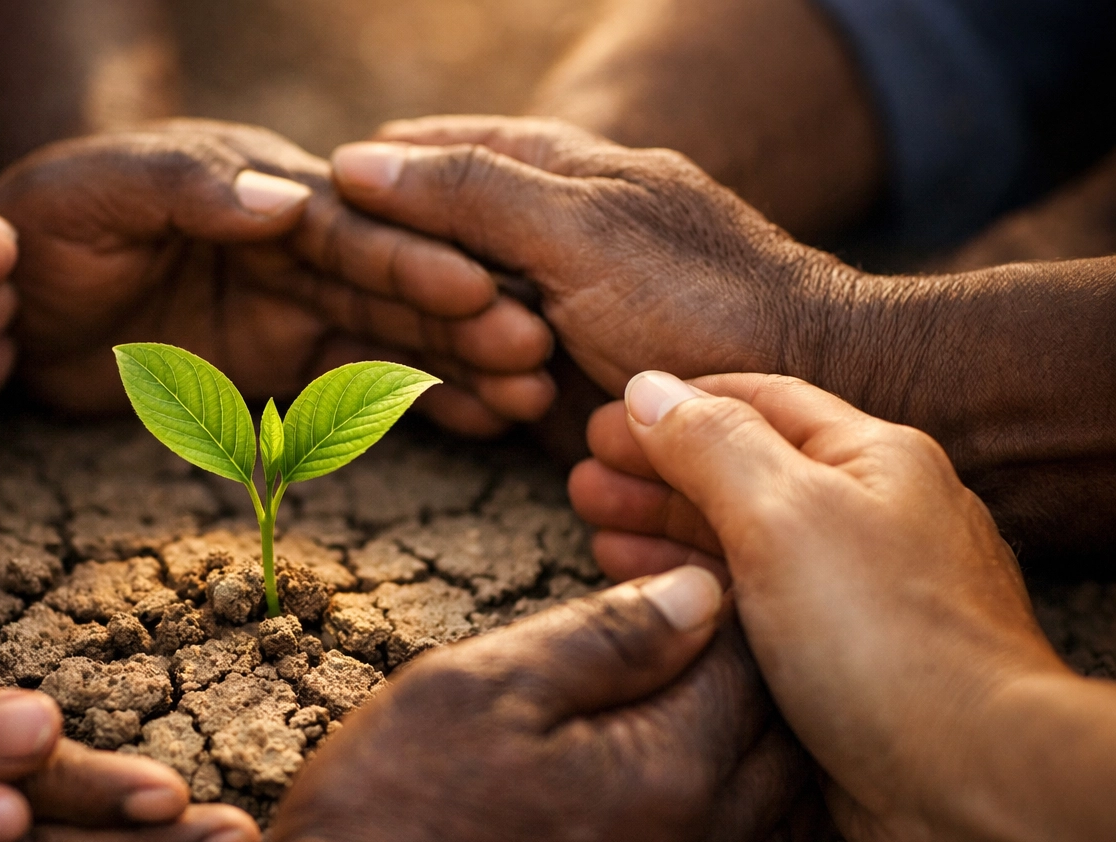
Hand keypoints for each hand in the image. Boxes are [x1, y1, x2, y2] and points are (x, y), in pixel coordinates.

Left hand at [0, 120, 556, 435]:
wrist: (4, 302)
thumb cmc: (43, 225)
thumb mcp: (100, 192)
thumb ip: (185, 188)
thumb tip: (284, 199)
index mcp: (259, 186)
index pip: (347, 226)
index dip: (410, 259)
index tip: (477, 289)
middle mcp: (292, 243)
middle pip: (390, 282)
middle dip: (463, 315)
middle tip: (534, 350)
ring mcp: (291, 305)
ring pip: (389, 336)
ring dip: (457, 362)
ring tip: (529, 393)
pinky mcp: (279, 362)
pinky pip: (354, 386)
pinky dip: (415, 401)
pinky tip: (480, 418)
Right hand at [51, 571, 818, 841]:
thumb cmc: (394, 821)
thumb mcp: (477, 690)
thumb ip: (600, 638)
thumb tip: (698, 592)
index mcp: (672, 770)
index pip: (752, 659)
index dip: (727, 594)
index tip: (689, 557)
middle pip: (783, 736)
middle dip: (756, 666)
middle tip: (697, 620)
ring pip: (776, 811)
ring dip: (753, 742)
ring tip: (698, 691)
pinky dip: (734, 814)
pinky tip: (683, 786)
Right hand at [330, 116, 852, 399]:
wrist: (807, 384)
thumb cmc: (704, 298)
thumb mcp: (579, 231)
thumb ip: (471, 194)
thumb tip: (356, 163)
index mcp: (561, 168)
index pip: (435, 153)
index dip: (373, 183)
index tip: (314, 211)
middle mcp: (557, 225)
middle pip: (441, 237)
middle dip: (407, 275)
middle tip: (372, 298)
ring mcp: (565, 297)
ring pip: (461, 313)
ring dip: (446, 344)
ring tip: (452, 365)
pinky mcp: (573, 367)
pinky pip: (494, 370)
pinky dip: (475, 390)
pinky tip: (475, 407)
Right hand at [571, 371, 1075, 841]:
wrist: (974, 781)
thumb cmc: (890, 641)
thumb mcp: (783, 514)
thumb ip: (709, 445)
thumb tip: (650, 389)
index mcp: (875, 460)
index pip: (759, 401)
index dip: (675, 408)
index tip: (606, 423)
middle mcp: (876, 519)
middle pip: (745, 474)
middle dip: (659, 476)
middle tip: (584, 484)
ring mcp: (863, 595)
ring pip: (747, 547)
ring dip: (667, 538)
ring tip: (598, 539)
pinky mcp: (846, 665)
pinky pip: (757, 613)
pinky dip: (698, 600)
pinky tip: (654, 605)